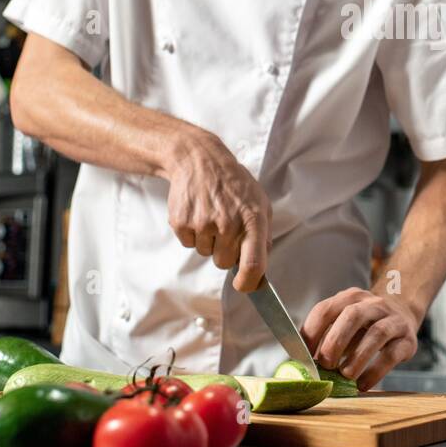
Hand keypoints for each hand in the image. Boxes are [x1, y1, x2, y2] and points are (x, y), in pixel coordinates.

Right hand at [163, 123, 271, 292]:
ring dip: (208, 241)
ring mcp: (203, 224)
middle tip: (224, 228)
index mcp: (253, 220)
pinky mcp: (182, 222)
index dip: (249, 282)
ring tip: (210, 215)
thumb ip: (263, 233)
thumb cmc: (233, 183)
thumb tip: (263, 263)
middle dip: (225, 252)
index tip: (244, 286)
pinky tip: (197, 213)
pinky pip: (188, 244)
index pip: (254, 264)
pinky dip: (192, 234)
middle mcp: (228, 224)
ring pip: (205, 254)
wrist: (199, 160)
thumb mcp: (259, 201)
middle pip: (224, 263)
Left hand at [301, 288, 419, 390]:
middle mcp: (372, 304)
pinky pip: (392, 354)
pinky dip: (376, 371)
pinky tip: (363, 385)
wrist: (402, 314)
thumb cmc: (364, 325)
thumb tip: (302, 366)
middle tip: (326, 364)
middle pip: (352, 315)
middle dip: (336, 341)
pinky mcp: (408, 339)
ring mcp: (392, 319)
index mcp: (349, 298)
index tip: (304, 356)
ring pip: (377, 333)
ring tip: (346, 376)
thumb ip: (326, 339)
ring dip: (358, 357)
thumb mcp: (344, 323)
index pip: (325, 310)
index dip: (312, 333)